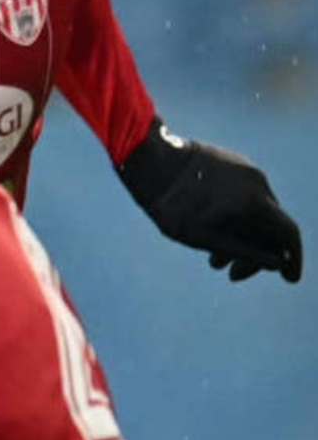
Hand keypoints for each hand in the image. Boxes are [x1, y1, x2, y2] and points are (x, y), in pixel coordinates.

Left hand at [118, 119, 301, 282]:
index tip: (289, 279)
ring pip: (252, 210)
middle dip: (254, 254)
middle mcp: (256, 181)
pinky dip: (232, 216)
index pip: (288, 233)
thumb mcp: (204, 238)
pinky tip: (209, 232)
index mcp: (253, 200)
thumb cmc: (171, 204)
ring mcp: (243, 168)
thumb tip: (278, 264)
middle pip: (269, 225)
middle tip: (233, 275)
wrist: (147, 160)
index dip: (292, 259)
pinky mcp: (229, 162)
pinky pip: (240, 194)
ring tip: (214, 261)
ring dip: (240, 237)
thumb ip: (244, 252)